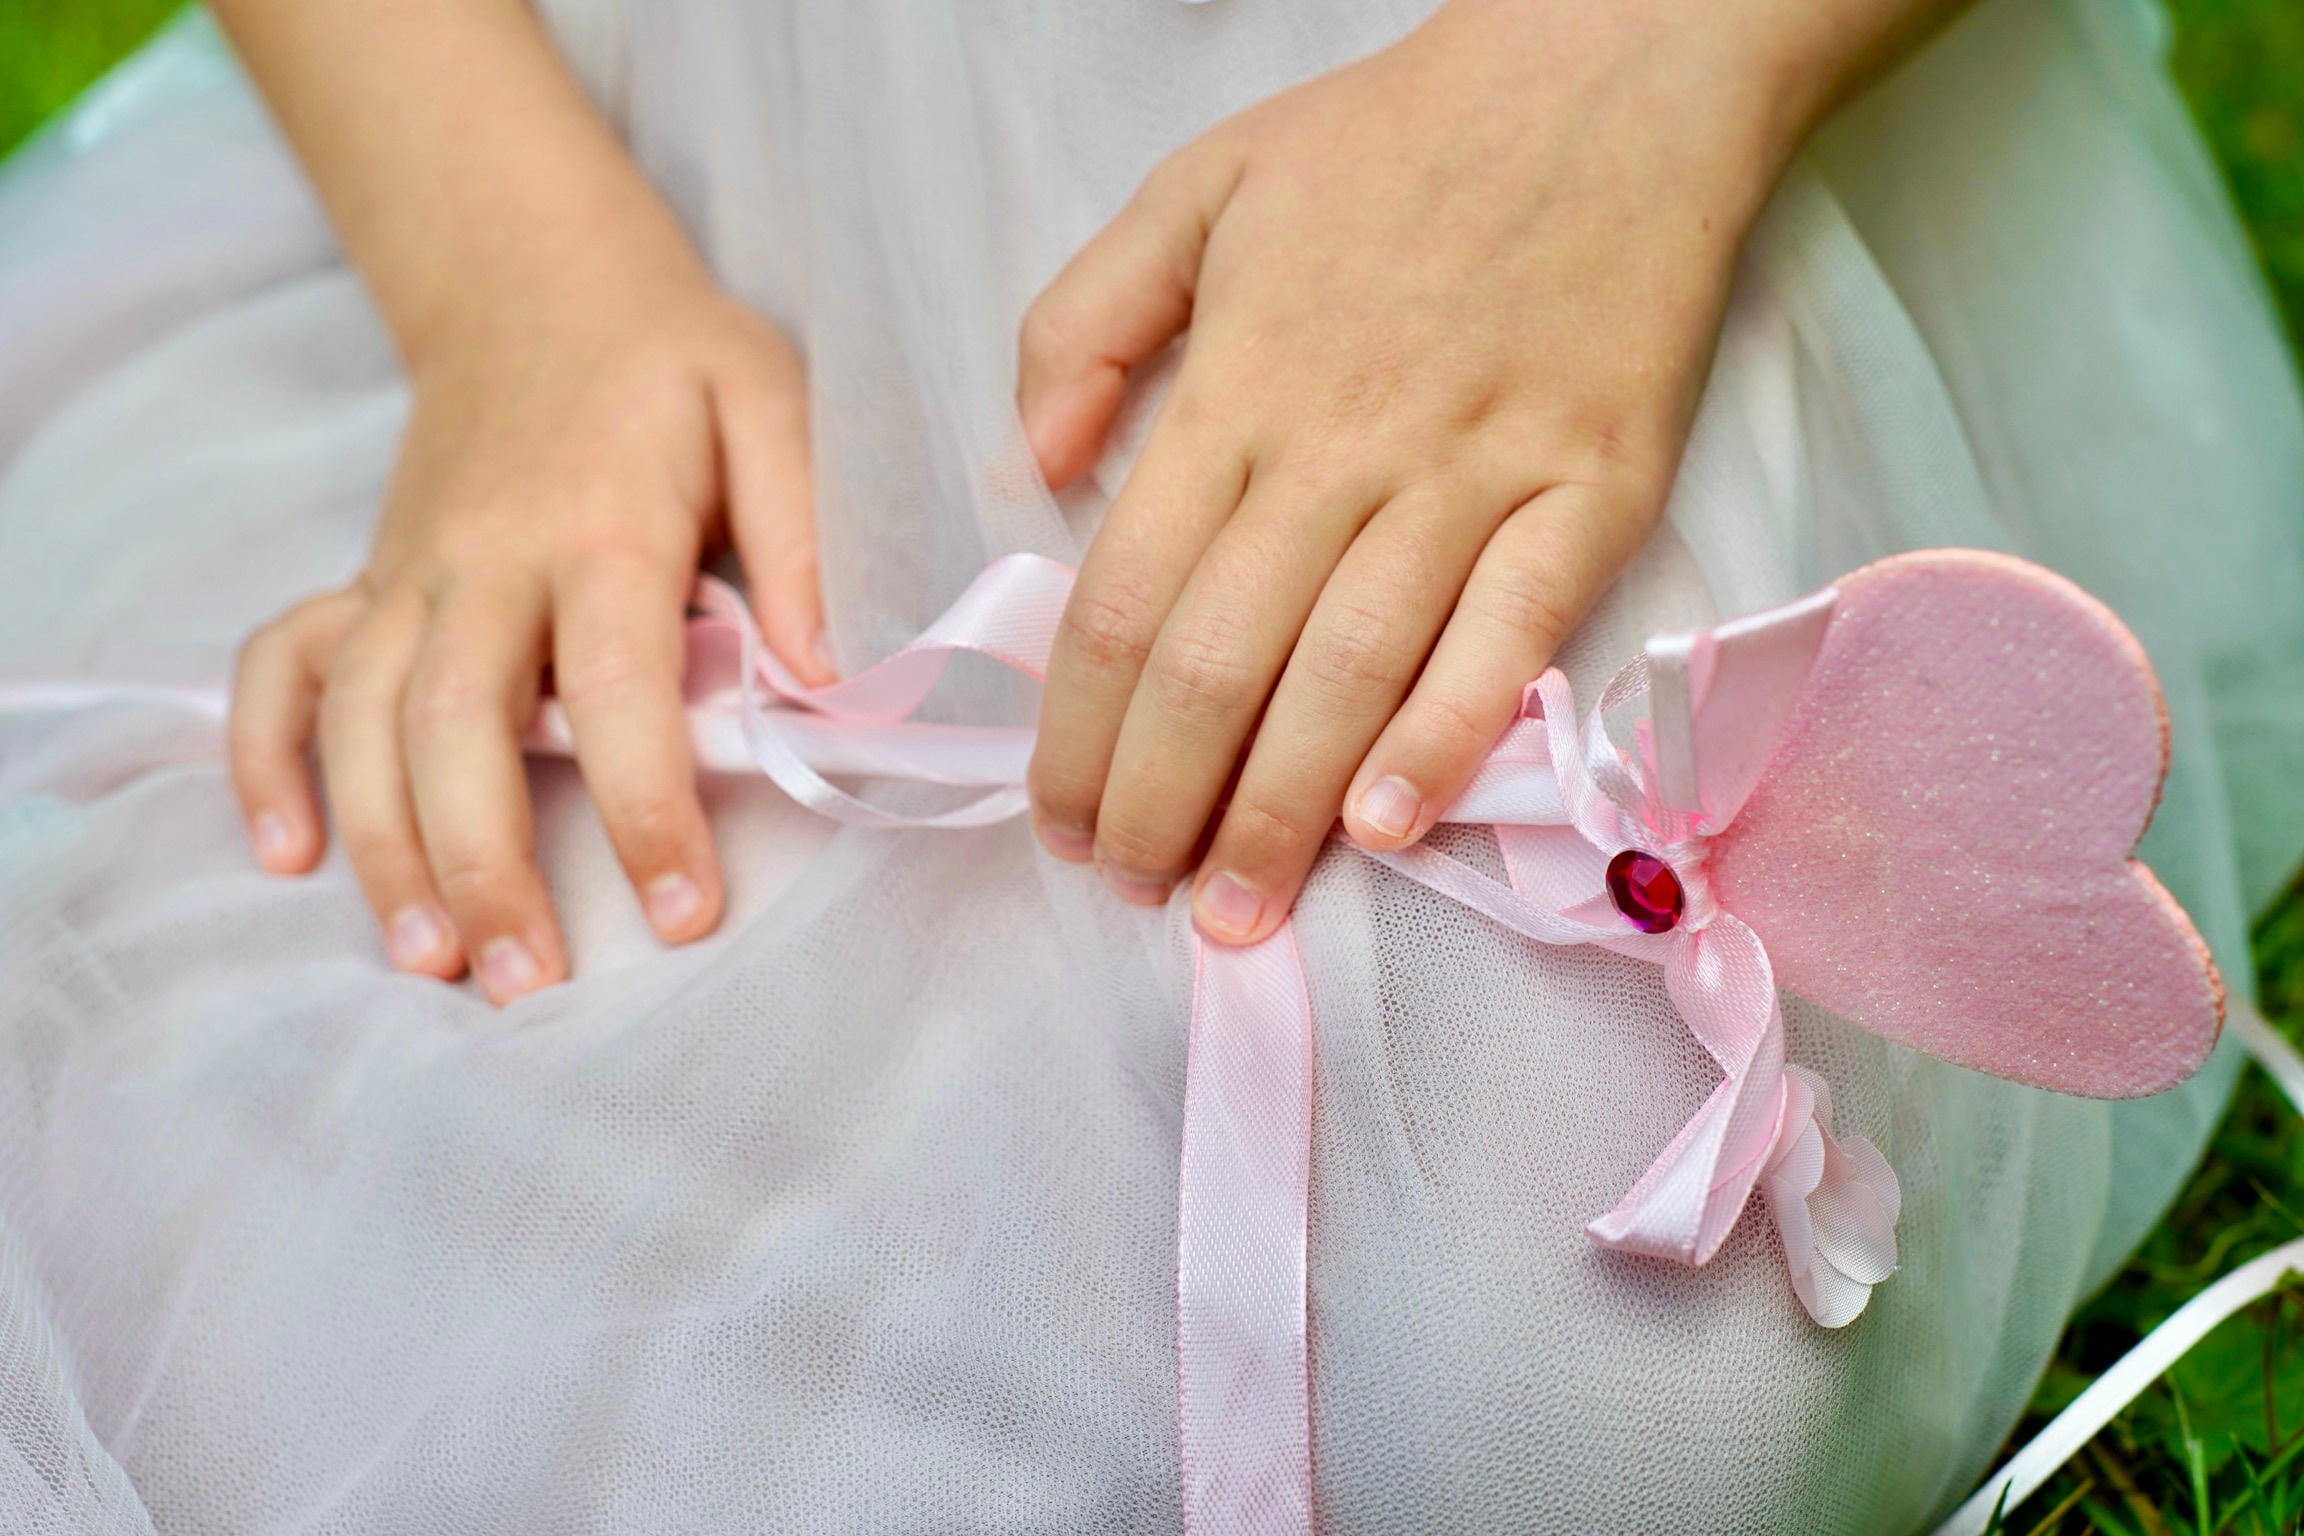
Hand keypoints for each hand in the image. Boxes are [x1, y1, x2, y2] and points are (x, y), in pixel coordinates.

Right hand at [228, 260, 828, 1002]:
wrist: (534, 279)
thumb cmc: (673, 357)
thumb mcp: (771, 403)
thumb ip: (802, 534)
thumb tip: (827, 677)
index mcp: (599, 525)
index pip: (617, 687)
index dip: (647, 805)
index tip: (681, 914)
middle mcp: (485, 559)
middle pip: (459, 724)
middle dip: (486, 861)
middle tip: (527, 985)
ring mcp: (410, 572)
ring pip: (362, 717)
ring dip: (382, 844)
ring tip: (430, 961)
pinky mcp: (367, 580)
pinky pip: (283, 667)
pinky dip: (264, 755)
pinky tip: (289, 853)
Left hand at [1018, 0, 1886, 943]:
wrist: (1609, 77)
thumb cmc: (1392, 141)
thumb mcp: (1195, 188)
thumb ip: (1085, 323)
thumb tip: (1038, 474)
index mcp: (1237, 385)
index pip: (1125, 599)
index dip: (1078, 732)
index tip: (1060, 819)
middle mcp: (1341, 444)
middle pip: (1220, 663)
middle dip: (1159, 804)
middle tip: (1133, 892)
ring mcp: (1472, 470)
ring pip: (1348, 672)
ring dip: (1278, 812)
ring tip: (1232, 909)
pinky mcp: (1589, 489)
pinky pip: (1510, 635)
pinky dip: (1447, 734)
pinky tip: (1387, 823)